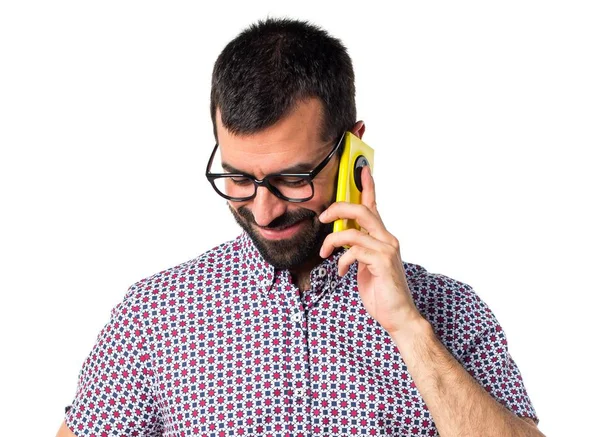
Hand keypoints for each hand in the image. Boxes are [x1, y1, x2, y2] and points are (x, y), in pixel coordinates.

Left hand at [318, 166, 424, 335]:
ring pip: (352, 230)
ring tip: (325, 252)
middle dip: (338, 208)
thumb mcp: (366, 265)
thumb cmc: (382, 292)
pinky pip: (353, 250)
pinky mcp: (382, 262)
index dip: (368, 186)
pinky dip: (341, 260)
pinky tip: (341, 272)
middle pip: (361, 209)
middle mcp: (388, 238)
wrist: (399, 316)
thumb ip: (358, 249)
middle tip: (323, 216)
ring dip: (332, 240)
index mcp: (383, 237)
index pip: (374, 206)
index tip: (362, 169)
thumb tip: (342, 238)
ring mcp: (386, 249)